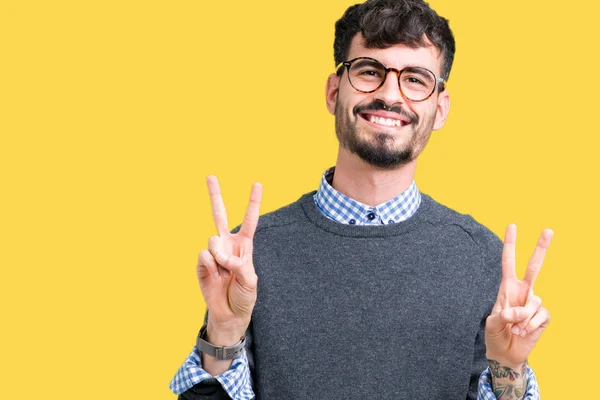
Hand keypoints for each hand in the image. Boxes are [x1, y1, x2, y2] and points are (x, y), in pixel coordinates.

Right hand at [196, 175, 261, 343]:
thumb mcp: (250, 281)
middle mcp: (227, 244)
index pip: (250, 220)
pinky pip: (203, 255)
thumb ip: (240, 265)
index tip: (257, 183)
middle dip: (215, 195)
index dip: (253, 202)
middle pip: (220, 215)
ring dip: (220, 257)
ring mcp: (213, 253)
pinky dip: (210, 265)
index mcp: (244, 245)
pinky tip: (214, 275)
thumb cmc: (244, 296)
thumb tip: (222, 256)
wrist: (229, 314)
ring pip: (213, 240)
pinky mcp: (201, 263)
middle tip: (210, 176)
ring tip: (224, 272)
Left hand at [485, 224, 552, 367]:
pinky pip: (539, 316)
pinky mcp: (543, 317)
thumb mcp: (491, 323)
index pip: (508, 262)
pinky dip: (528, 326)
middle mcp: (523, 291)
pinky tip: (522, 332)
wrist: (505, 353)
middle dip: (541, 248)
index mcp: (507, 287)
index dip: (510, 244)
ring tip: (513, 328)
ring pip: (533, 302)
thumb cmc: (495, 334)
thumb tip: (519, 312)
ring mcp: (534, 303)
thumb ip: (503, 316)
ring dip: (521, 319)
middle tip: (549, 229)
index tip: (512, 225)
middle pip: (534, 266)